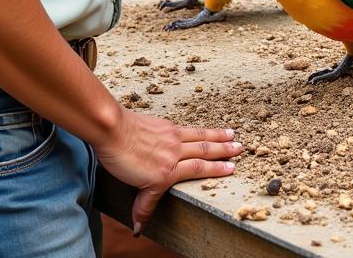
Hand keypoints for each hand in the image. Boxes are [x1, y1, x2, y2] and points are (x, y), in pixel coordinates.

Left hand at [93, 107, 242, 235]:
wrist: (112, 129)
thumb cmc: (120, 157)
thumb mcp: (134, 186)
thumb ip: (143, 205)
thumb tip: (139, 229)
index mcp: (168, 170)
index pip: (197, 169)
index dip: (216, 169)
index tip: (231, 168)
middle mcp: (174, 152)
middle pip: (204, 150)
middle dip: (224, 151)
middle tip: (240, 148)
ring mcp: (171, 136)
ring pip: (200, 136)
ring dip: (217, 136)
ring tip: (232, 133)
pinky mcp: (166, 125)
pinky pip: (188, 128)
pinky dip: (200, 129)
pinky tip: (204, 128)